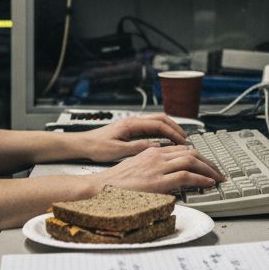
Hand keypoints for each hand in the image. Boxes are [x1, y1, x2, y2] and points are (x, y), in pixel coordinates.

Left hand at [76, 114, 191, 162]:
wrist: (83, 144)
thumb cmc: (96, 147)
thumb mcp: (117, 151)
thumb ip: (137, 147)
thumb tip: (155, 146)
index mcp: (131, 124)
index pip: (158, 124)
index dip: (173, 132)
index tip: (182, 141)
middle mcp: (133, 120)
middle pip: (161, 118)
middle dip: (175, 127)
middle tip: (185, 138)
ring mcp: (132, 123)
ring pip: (156, 121)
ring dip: (169, 128)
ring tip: (178, 139)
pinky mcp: (130, 129)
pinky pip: (150, 126)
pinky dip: (161, 131)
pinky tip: (165, 141)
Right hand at [92, 144, 225, 194]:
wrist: (99, 188)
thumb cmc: (115, 183)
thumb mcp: (137, 169)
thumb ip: (153, 168)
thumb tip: (168, 175)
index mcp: (151, 151)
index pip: (181, 149)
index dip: (198, 156)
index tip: (207, 164)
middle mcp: (156, 155)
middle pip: (190, 152)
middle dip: (208, 161)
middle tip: (218, 171)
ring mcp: (157, 167)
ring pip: (191, 161)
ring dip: (209, 169)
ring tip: (218, 177)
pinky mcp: (157, 181)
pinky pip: (186, 175)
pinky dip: (201, 178)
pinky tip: (208, 183)